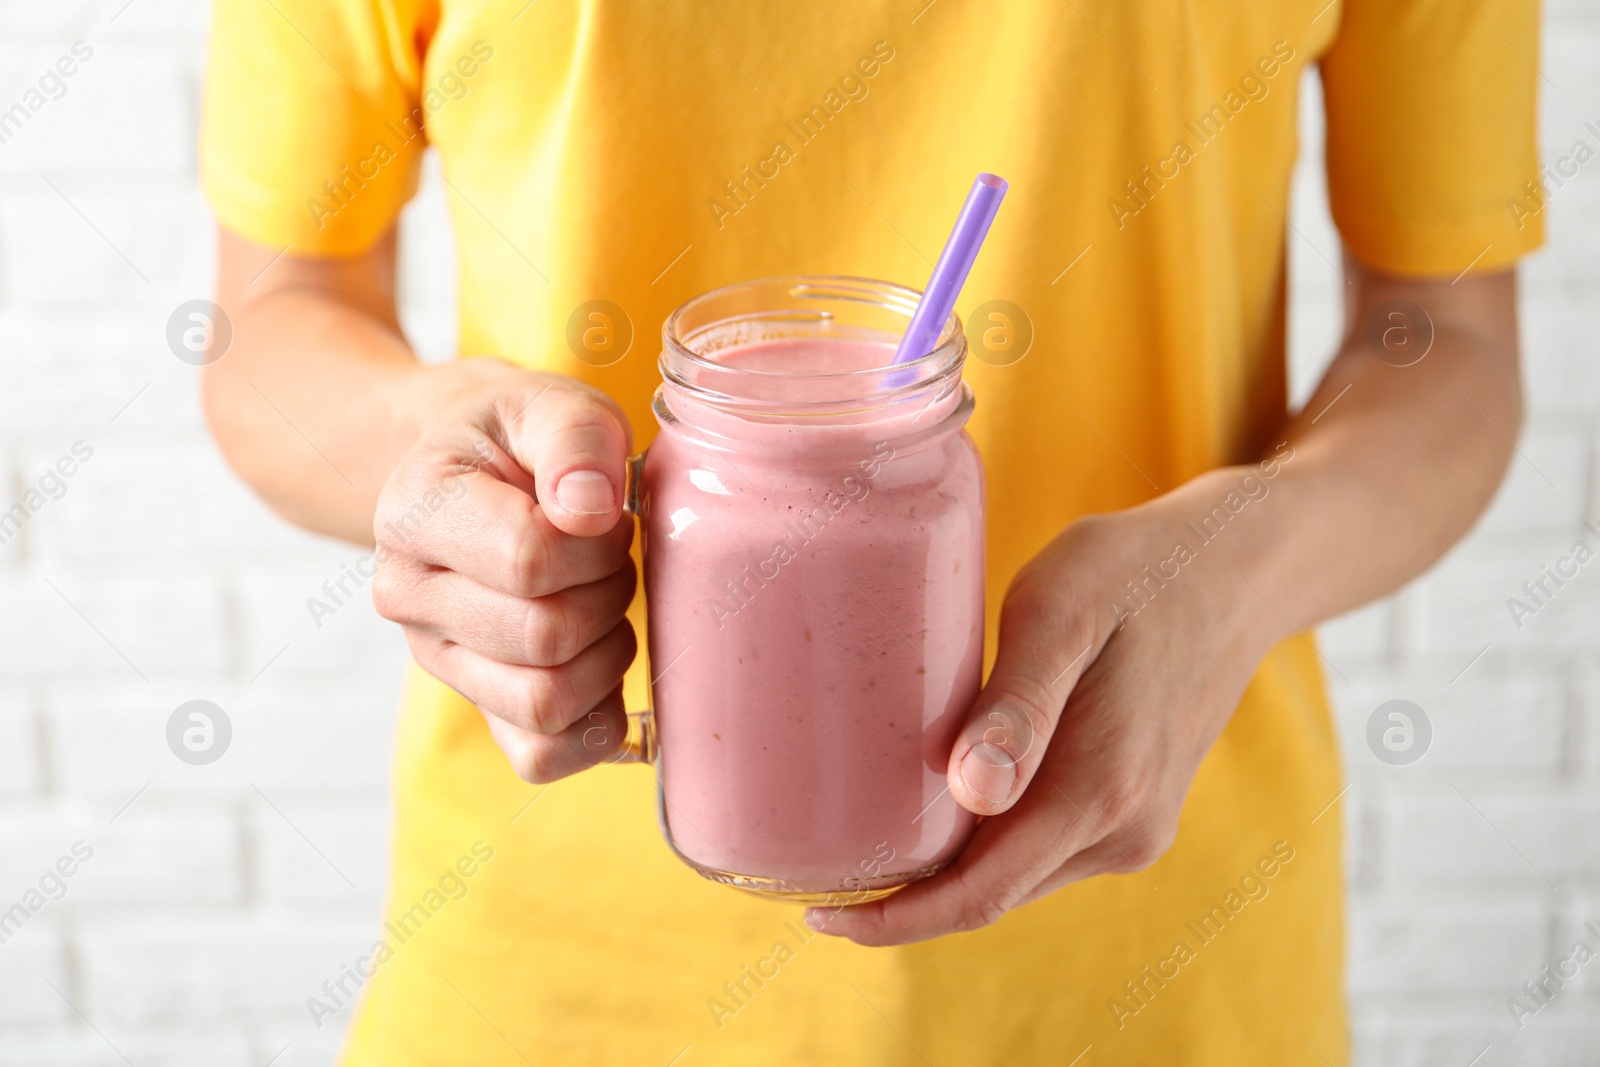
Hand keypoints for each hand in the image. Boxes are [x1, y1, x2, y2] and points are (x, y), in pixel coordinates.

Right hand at [370, 362, 637, 782]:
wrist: (478, 474)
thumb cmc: (520, 441)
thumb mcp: (546, 403)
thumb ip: (573, 436)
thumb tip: (588, 511)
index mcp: (415, 513)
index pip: (527, 560)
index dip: (594, 542)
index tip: (602, 514)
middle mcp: (410, 598)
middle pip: (543, 637)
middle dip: (607, 592)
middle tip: (612, 556)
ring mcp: (440, 661)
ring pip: (546, 703)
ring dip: (606, 653)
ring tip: (603, 601)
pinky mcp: (478, 708)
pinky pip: (541, 756)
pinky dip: (593, 723)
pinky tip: (601, 665)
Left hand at [811, 463, 1288, 943]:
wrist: (1236, 568)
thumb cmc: (1136, 571)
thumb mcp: (1063, 611)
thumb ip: (1018, 705)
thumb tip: (972, 793)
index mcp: (1099, 792)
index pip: (979, 895)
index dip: (894, 919)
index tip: (818, 915)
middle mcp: (1124, 829)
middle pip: (991, 894)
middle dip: (905, 896)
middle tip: (818, 865)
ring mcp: (1137, 826)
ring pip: (1017, 874)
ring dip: (946, 869)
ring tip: (865, 833)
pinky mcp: (1137, 808)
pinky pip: (1044, 847)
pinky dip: (987, 842)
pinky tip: (943, 802)